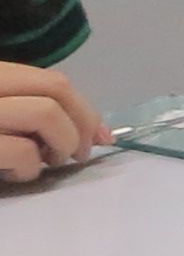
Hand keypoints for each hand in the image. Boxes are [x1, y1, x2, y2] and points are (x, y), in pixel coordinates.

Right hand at [0, 60, 110, 185]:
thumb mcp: (10, 118)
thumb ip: (41, 114)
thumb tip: (101, 134)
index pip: (54, 81)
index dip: (87, 110)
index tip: (102, 137)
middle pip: (56, 88)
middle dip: (82, 125)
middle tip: (79, 155)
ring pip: (46, 113)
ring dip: (60, 145)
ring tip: (42, 162)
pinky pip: (23, 152)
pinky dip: (28, 170)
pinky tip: (13, 174)